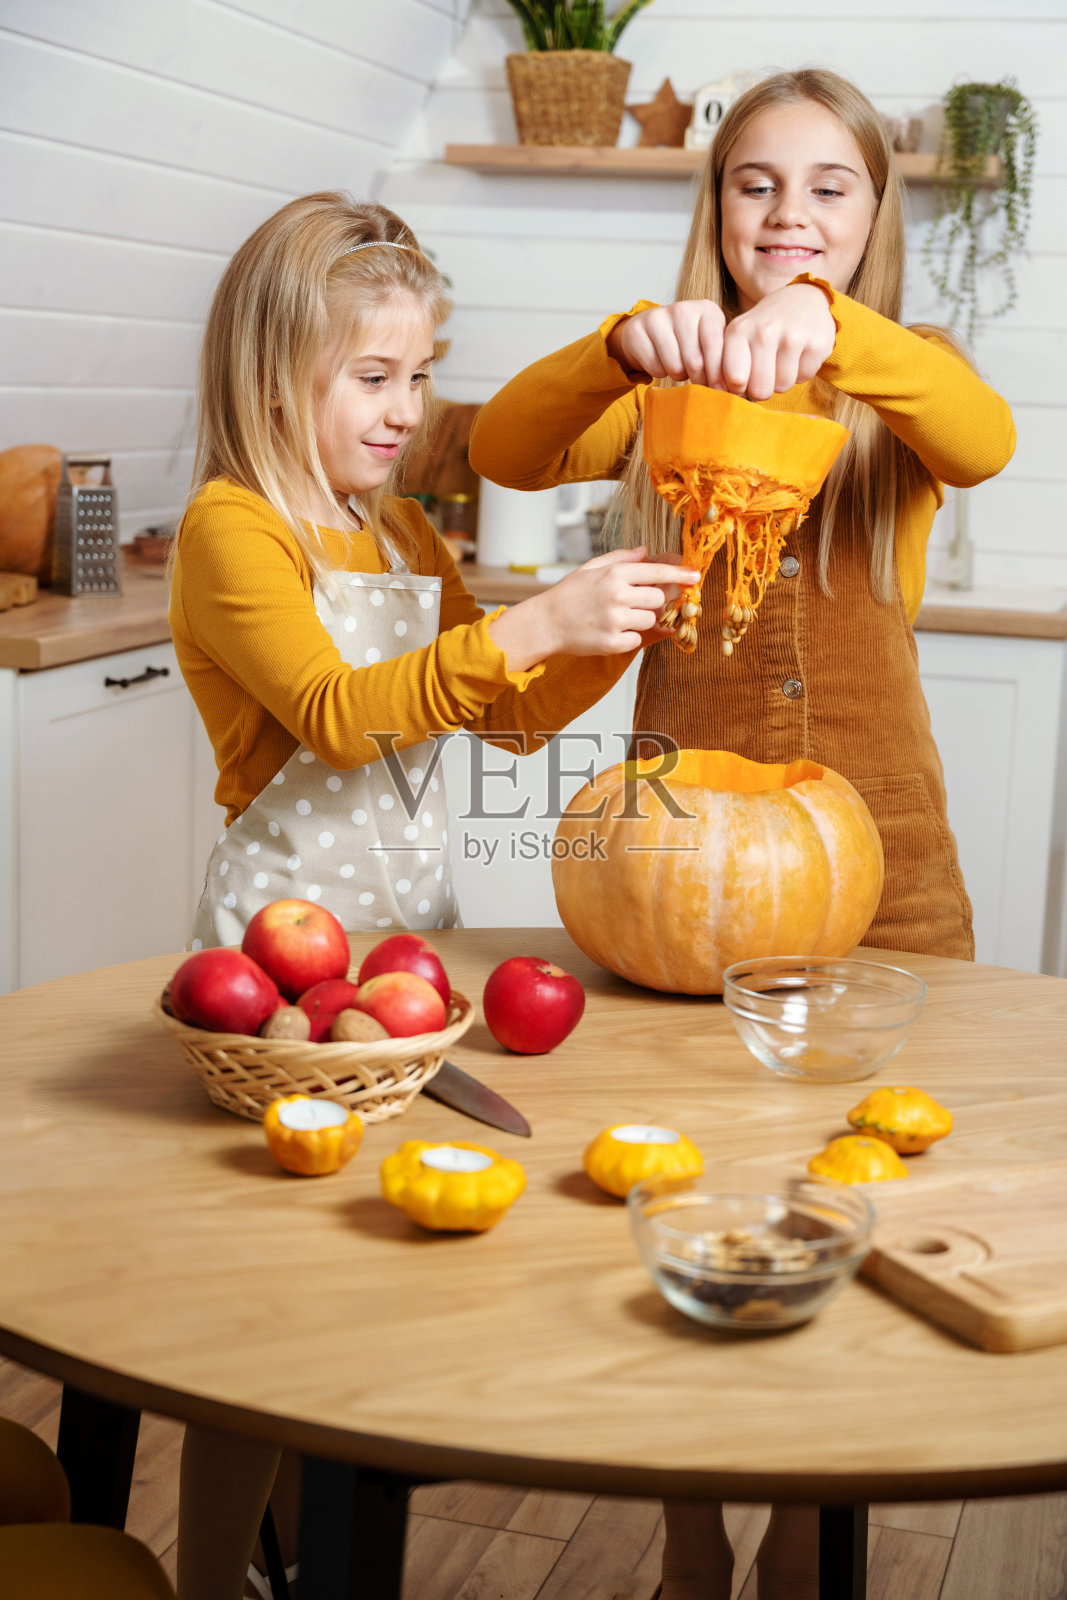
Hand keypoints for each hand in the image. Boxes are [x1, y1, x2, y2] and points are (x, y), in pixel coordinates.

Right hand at [488, 547, 700, 669]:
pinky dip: (628, 636)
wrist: (546, 623)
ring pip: (651, 619)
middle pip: (658, 598)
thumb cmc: (570, 594)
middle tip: (634, 602)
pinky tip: (610, 630)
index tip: (696, 577)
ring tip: (617, 617)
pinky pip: (637, 638)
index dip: (680, 575)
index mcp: (614, 574)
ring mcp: (615, 621)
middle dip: (652, 601)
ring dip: (641, 619)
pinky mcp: (613, 643)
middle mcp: (617, 596)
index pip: (657, 573)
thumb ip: (621, 558)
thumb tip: (647, 551)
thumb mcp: (591, 568)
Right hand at [606, 301, 726, 386]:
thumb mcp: (709, 344)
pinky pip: (654, 368)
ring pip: (674, 367)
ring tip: (679, 364)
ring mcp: (658, 317)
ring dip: (678, 375)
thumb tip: (735, 390)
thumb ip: (723, 359)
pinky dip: (658, 372)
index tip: (721, 392)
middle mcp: (683, 309)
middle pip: (695, 361)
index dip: (718, 374)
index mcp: (708, 310)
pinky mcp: (637, 331)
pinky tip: (661, 360)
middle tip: (697, 378)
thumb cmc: (687, 342)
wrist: (649, 331)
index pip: (714, 346)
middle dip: (698, 379)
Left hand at [720, 283, 835, 400]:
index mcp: (739, 330)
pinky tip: (799, 354)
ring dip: (782, 380)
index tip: (743, 380)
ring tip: (782, 359)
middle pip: (760, 390)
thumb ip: (727, 367)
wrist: (803, 299)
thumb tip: (728, 403)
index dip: (739, 388)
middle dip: (762, 388)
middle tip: (766, 371)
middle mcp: (765, 331)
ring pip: (782, 386)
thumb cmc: (764, 327)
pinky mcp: (817, 343)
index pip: (735, 380)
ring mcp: (793, 336)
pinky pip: (804, 378)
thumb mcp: (740, 337)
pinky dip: (802, 372)